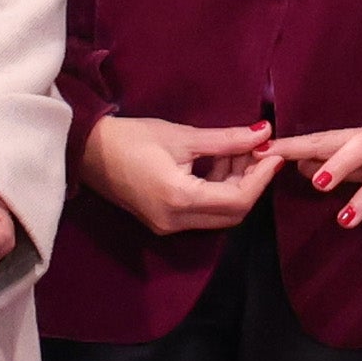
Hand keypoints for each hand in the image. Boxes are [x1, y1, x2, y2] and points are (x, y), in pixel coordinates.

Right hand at [77, 112, 284, 232]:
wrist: (87, 151)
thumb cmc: (131, 138)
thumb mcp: (182, 136)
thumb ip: (226, 140)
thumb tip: (264, 133)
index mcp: (180, 200)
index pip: (238, 200)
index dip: (262, 178)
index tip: (275, 153)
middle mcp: (176, 222)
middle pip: (232, 214)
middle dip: (251, 183)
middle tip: (258, 152)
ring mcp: (168, 226)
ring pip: (219, 216)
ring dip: (235, 187)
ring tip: (236, 152)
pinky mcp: (163, 221)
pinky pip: (203, 213)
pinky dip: (217, 192)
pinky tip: (218, 164)